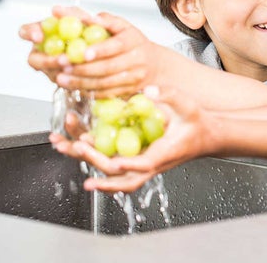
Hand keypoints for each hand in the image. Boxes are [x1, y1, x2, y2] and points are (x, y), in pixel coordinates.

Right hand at [18, 4, 93, 81]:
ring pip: (49, 73)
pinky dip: (74, 79)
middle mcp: (42, 51)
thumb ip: (73, 14)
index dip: (29, 34)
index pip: (26, 31)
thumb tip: (55, 9)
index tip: (38, 36)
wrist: (105, 49)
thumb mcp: (85, 19)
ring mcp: (50, 67)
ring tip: (80, 68)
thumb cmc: (91, 30)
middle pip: (34, 60)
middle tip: (65, 59)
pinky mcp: (61, 79)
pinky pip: (63, 82)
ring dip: (64, 72)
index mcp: (42, 33)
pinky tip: (87, 76)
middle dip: (48, 61)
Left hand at [51, 86, 212, 192]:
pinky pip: (108, 164)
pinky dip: (89, 155)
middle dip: (97, 161)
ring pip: (110, 175)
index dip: (128, 164)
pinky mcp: (133, 159)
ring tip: (62, 146)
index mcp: (164, 154)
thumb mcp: (187, 105)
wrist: (205, 137)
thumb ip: (169, 96)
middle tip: (78, 146)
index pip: (144, 165)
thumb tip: (148, 90)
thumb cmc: (196, 123)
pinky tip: (72, 144)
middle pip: (120, 176)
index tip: (114, 160)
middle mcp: (149, 165)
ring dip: (85, 161)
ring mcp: (140, 165)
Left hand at [54, 11, 161, 97]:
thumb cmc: (130, 40)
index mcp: (132, 40)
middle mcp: (136, 60)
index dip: (100, 50)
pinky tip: (73, 88)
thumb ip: (97, 20)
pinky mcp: (128, 91)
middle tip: (63, 66)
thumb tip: (66, 11)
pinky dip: (88, 92)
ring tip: (61, 79)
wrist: (154, 64)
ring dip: (81, 82)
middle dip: (83, 68)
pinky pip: (106, 94)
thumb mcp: (120, 25)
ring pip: (105, 83)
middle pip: (108, 67)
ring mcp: (133, 78)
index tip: (83, 53)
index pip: (116, 46)